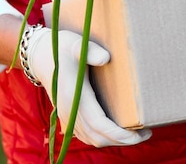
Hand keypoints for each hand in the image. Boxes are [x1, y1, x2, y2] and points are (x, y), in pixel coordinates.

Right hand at [26, 27, 151, 146]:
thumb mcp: (76, 44)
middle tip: (146, 133)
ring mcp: (68, 116)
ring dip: (114, 140)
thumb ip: (90, 51)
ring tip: (135, 134)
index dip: (121, 133)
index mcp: (74, 97)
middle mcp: (70, 111)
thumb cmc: (61, 48)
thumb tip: (105, 59)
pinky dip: (103, 138)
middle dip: (123, 140)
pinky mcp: (68, 116)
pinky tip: (117, 131)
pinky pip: (86, 135)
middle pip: (99, 137)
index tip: (140, 133)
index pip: (100, 125)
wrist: (40, 55)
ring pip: (92, 139)